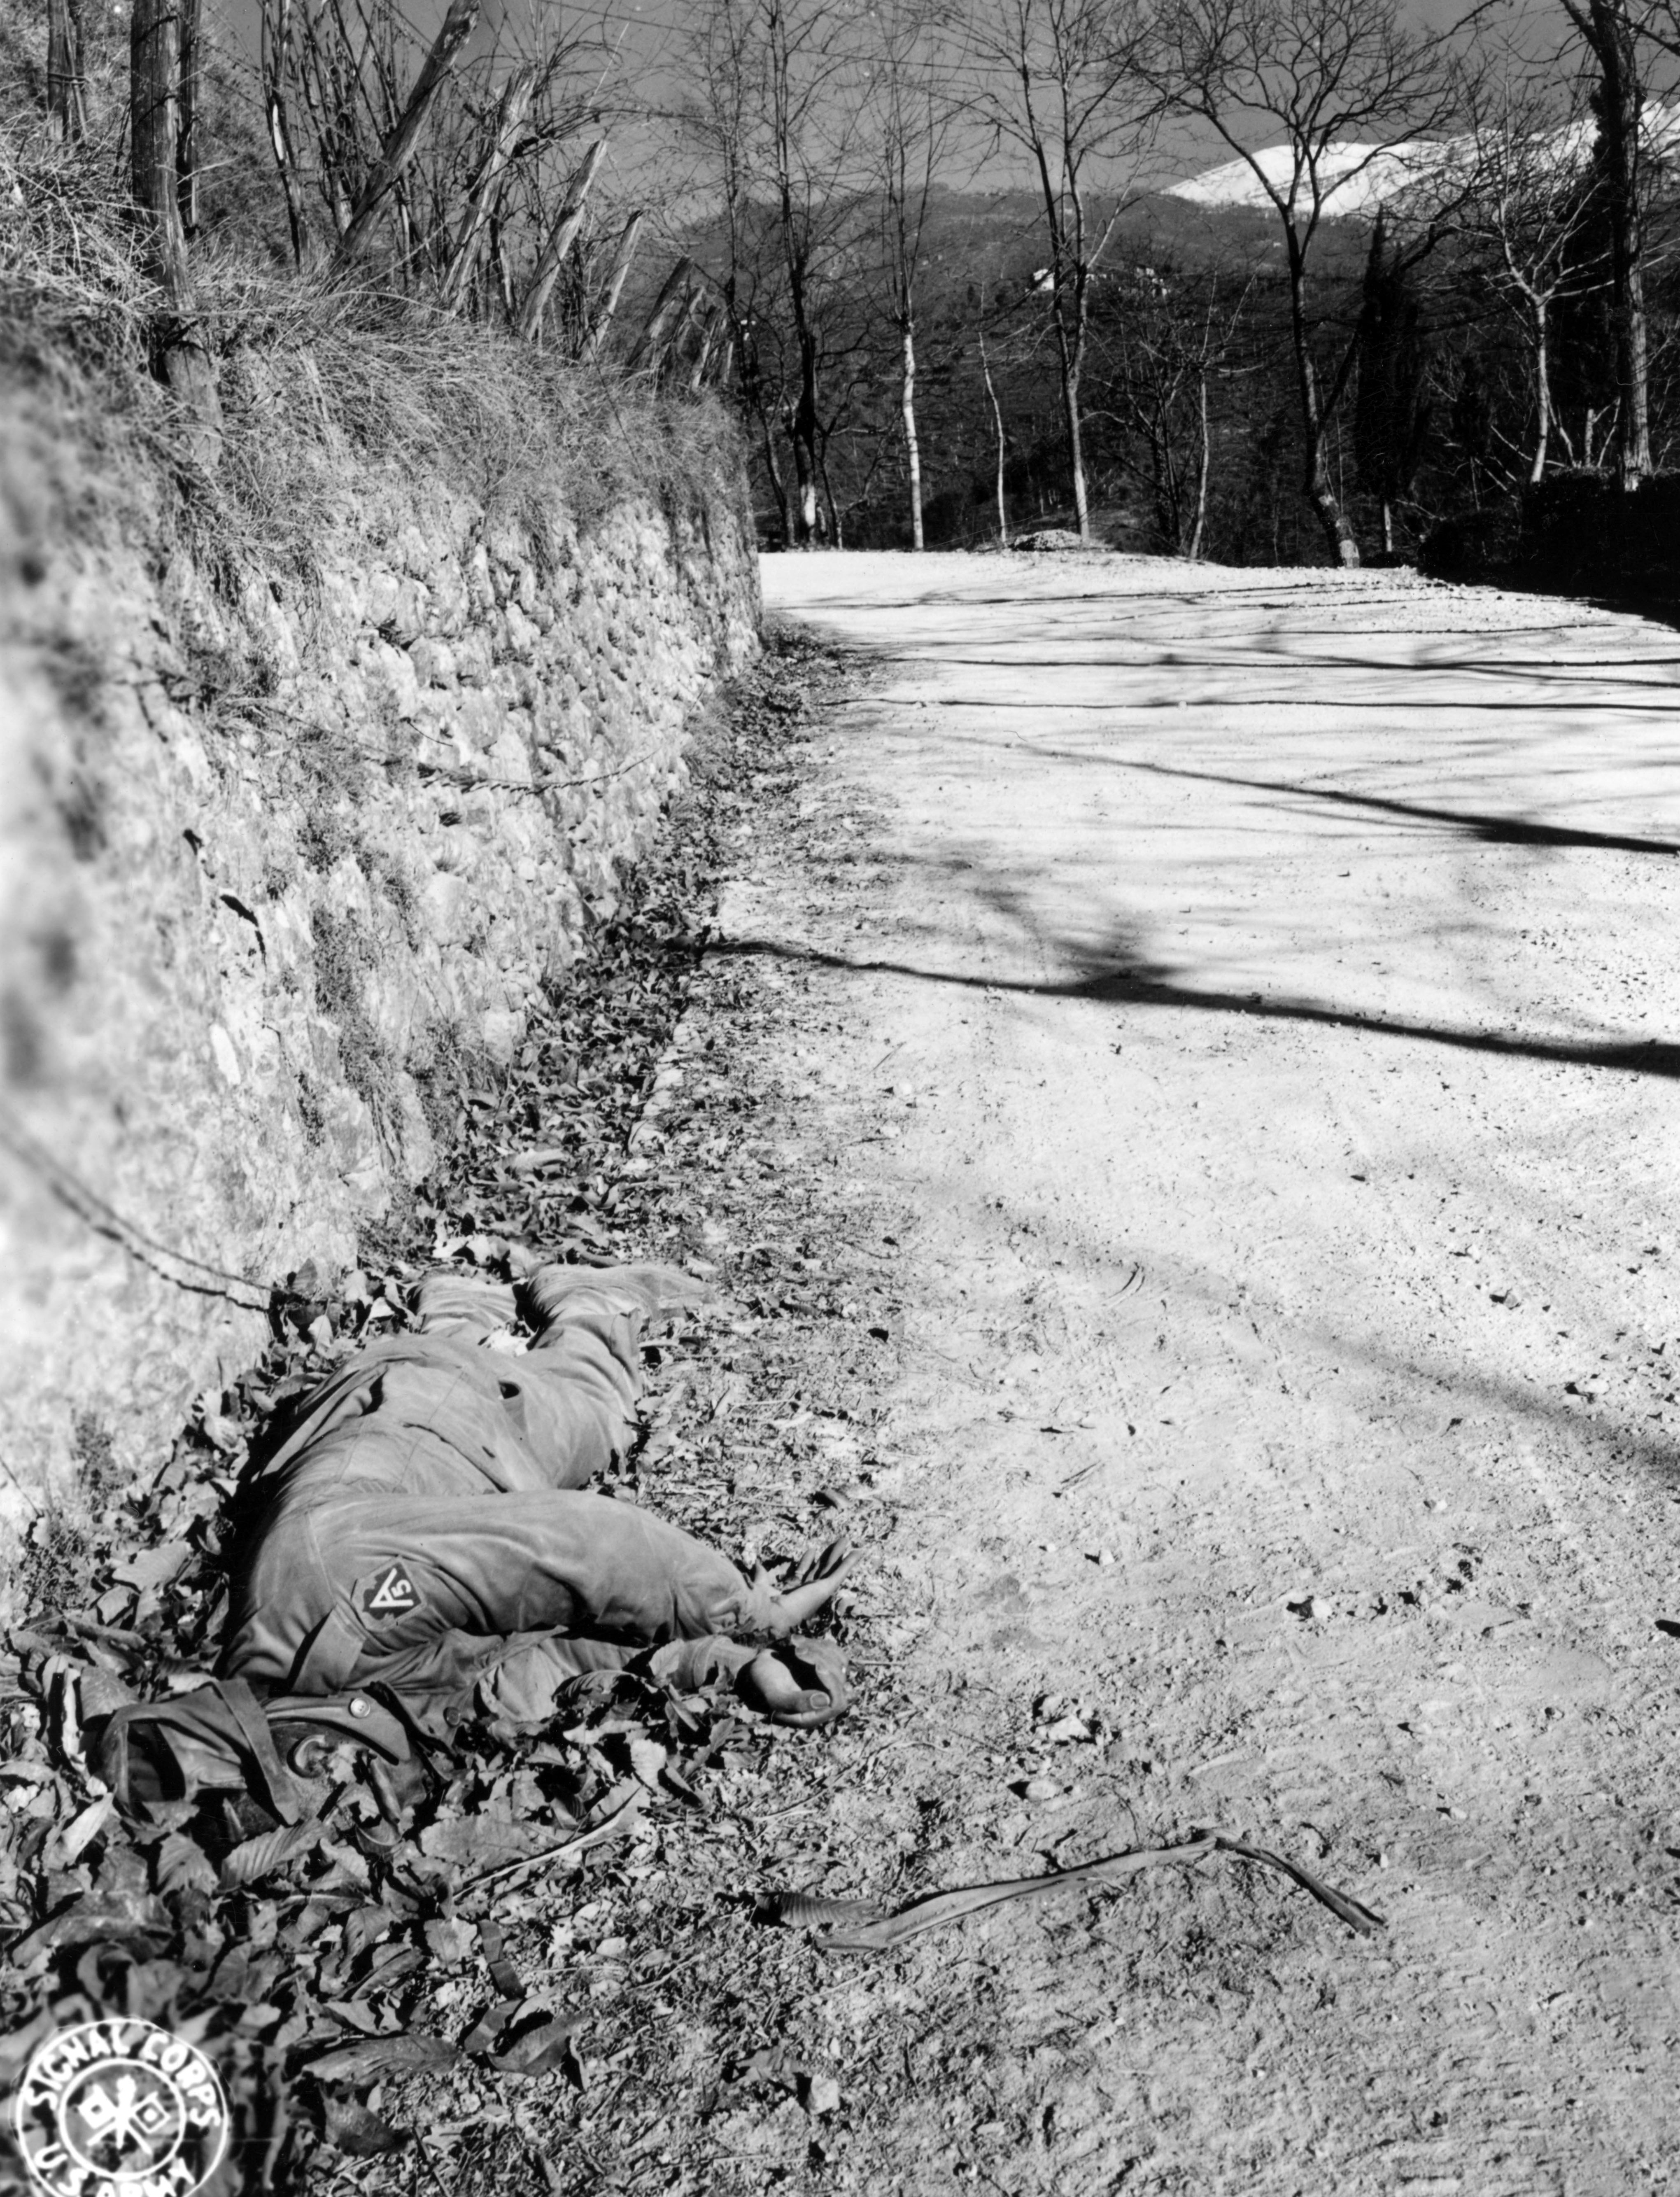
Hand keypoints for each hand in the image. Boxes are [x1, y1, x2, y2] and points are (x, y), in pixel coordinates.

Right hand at [734, 1640, 848, 1727]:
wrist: (757, 1668)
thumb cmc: (762, 1684)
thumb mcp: (774, 1696)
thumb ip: (796, 1703)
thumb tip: (825, 1701)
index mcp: (812, 1714)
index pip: (838, 1702)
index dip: (832, 1684)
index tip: (816, 1667)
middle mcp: (823, 1701)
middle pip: (840, 1679)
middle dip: (820, 1661)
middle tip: (797, 1651)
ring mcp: (826, 1682)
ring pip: (840, 1663)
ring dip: (817, 1649)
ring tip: (794, 1646)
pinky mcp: (825, 1665)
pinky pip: (834, 1651)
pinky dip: (818, 1643)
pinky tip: (798, 1642)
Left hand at [749, 1537, 853, 1636]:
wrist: (770, 1614)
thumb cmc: (764, 1602)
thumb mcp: (762, 1583)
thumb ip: (761, 1574)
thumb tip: (756, 1563)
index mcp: (794, 1590)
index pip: (804, 1572)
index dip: (807, 1561)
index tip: (811, 1550)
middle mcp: (808, 1591)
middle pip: (821, 1568)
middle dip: (828, 1555)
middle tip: (835, 1543)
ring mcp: (819, 1590)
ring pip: (832, 1569)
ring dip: (840, 1555)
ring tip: (846, 1540)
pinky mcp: (826, 1589)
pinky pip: (840, 1573)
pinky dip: (850, 1563)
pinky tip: (858, 1552)